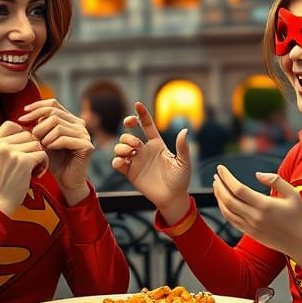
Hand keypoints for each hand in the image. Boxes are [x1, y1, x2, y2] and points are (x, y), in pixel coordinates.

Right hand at [0, 120, 48, 217]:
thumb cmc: (1, 183)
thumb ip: (6, 144)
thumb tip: (28, 130)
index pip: (11, 124)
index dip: (22, 134)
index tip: (24, 149)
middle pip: (27, 134)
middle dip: (32, 148)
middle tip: (29, 163)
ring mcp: (10, 151)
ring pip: (36, 143)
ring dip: (39, 156)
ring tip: (33, 169)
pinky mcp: (23, 160)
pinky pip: (42, 153)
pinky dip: (44, 163)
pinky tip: (38, 173)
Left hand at [18, 99, 92, 204]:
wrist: (66, 180)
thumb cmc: (54, 160)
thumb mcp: (43, 139)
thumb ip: (40, 125)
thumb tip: (27, 112)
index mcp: (70, 119)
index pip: (53, 104)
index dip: (37, 106)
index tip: (23, 114)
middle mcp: (79, 124)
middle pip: (54, 114)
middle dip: (39, 125)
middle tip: (32, 137)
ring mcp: (84, 134)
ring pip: (58, 126)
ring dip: (45, 136)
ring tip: (42, 146)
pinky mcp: (87, 145)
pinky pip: (64, 139)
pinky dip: (53, 144)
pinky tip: (49, 149)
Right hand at [112, 102, 191, 219]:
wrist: (173, 198)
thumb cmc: (180, 180)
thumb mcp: (184, 162)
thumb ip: (182, 147)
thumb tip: (185, 130)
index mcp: (157, 144)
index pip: (146, 125)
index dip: (141, 114)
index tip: (137, 104)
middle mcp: (144, 151)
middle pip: (128, 135)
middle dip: (128, 136)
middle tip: (136, 145)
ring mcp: (136, 161)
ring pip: (120, 147)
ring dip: (121, 146)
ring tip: (130, 153)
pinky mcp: (130, 173)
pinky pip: (117, 163)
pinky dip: (116, 160)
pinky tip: (122, 162)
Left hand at [212, 166, 301, 264]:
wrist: (300, 243)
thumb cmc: (298, 216)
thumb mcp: (293, 194)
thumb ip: (276, 180)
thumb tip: (257, 174)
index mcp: (265, 205)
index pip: (238, 189)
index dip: (227, 177)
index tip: (220, 168)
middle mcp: (255, 216)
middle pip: (229, 199)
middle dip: (220, 186)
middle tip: (216, 175)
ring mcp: (250, 226)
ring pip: (227, 211)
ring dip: (219, 197)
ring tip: (216, 186)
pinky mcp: (249, 233)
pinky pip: (231, 220)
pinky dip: (224, 209)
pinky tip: (223, 201)